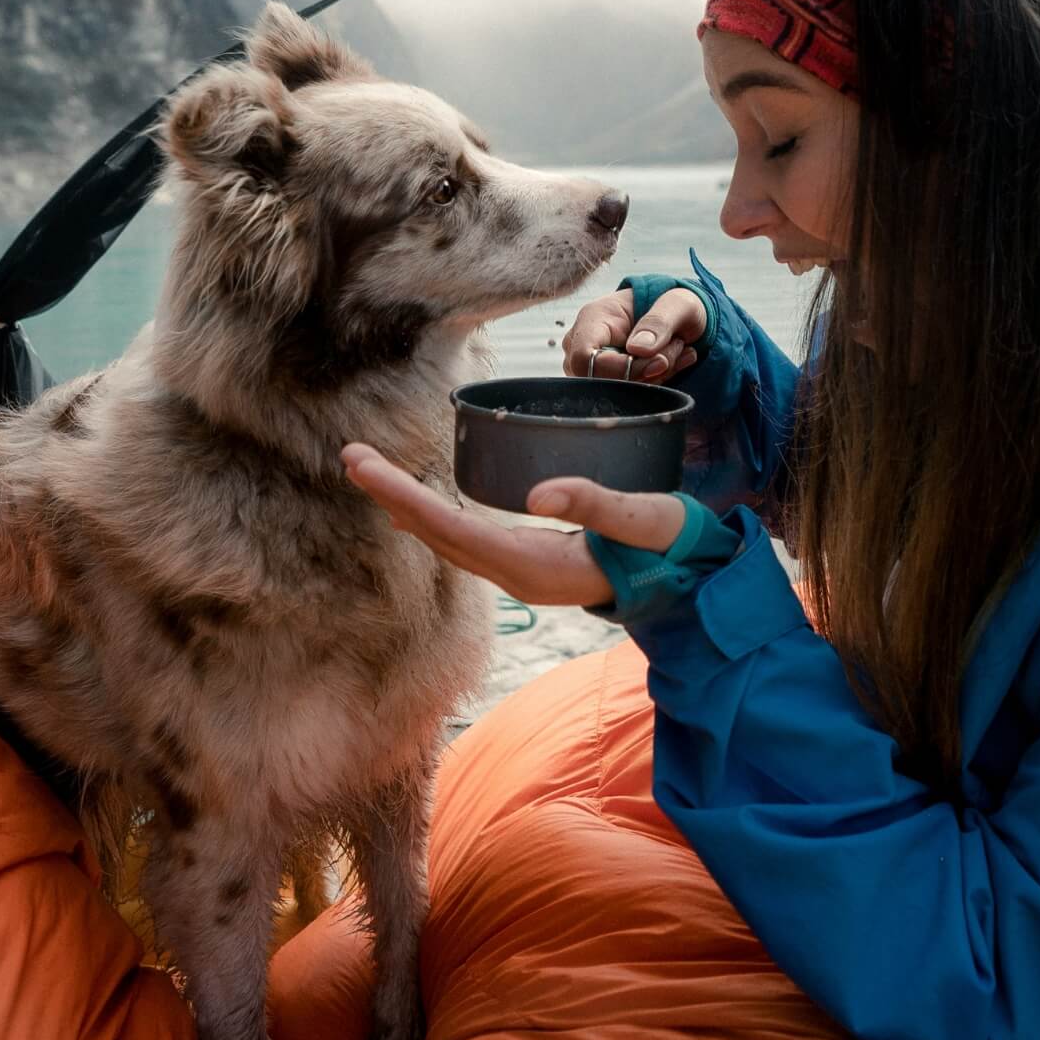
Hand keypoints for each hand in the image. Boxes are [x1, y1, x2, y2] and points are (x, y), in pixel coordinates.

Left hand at [339, 443, 687, 605]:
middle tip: (349, 456)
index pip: (453, 529)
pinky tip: (417, 510)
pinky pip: (466, 544)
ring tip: (370, 476)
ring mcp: (521, 576)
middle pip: (439, 536)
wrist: (691, 583)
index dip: (404, 497)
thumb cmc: (671, 545)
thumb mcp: (644, 517)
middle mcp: (518, 577)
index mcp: (536, 566)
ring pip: (449, 542)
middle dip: (391, 497)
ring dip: (408, 508)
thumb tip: (536, 493)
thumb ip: (595, 504)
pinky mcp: (528, 567)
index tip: (362, 466)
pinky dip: (434, 520)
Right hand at [562, 286, 706, 383]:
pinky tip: (670, 365)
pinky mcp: (606, 379)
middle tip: (674, 351)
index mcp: (594, 317)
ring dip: (654, 378)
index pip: (585, 357)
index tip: (660, 362)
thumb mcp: (678, 304)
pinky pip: (625, 396)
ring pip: (615, 391)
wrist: (681, 317)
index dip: (622, 369)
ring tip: (675, 352)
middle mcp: (585, 342)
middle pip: (600, 380)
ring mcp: (592, 364)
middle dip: (645, 374)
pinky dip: (653, 384)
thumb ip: (659, 323)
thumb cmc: (676, 305)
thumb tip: (636, 349)